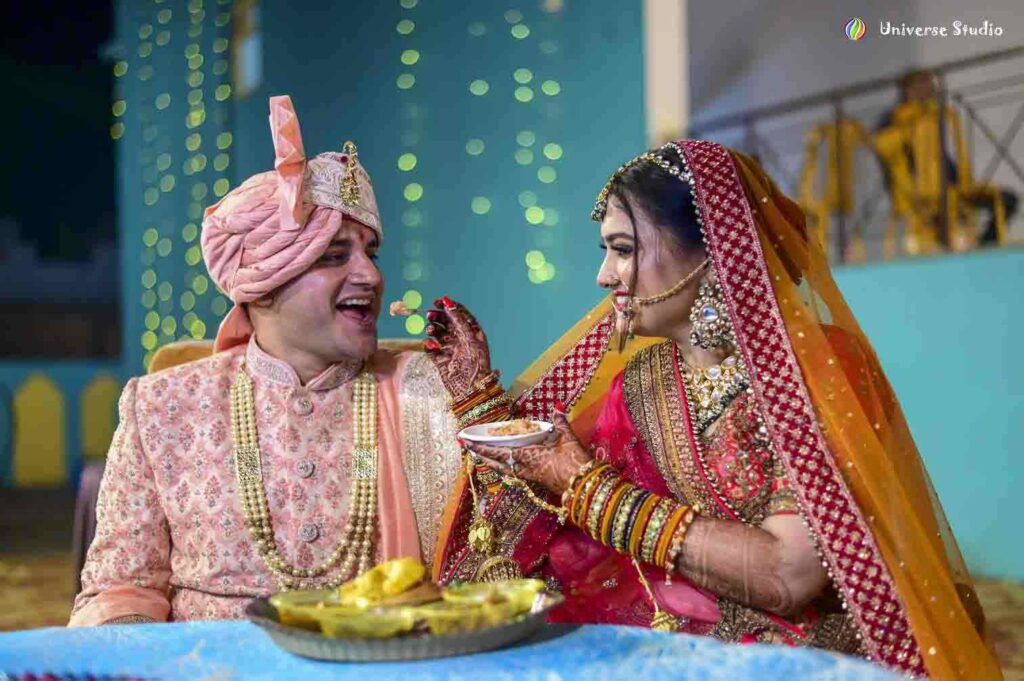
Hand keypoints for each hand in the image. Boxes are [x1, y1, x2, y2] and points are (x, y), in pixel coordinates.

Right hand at [423, 296, 493, 400]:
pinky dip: (429, 345)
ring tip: (430, 330)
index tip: (438, 302)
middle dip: (438, 317)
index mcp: (472, 332)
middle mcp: (461, 339)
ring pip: (437, 334)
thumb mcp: (469, 337)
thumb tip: (448, 302)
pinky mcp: (440, 360)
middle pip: (446, 322)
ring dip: (432, 329)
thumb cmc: (476, 361)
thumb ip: (458, 319)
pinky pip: (431, 348)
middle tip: (430, 315)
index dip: (449, 307)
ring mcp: (450, 349)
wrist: (471, 387)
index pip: (460, 314)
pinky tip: (431, 345)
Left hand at [466, 412, 591, 495]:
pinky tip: (508, 463)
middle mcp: (528, 468)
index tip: (469, 444)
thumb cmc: (576, 462)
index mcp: (531, 456)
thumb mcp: (569, 439)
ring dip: (495, 463)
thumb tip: (557, 408)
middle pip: (500, 464)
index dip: (485, 449)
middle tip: (471, 450)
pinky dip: (509, 467)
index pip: (502, 453)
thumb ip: (561, 423)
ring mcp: (533, 476)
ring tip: (485, 457)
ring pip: (507, 470)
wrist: (585, 486)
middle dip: (485, 457)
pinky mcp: (539, 481)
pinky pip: (517, 473)